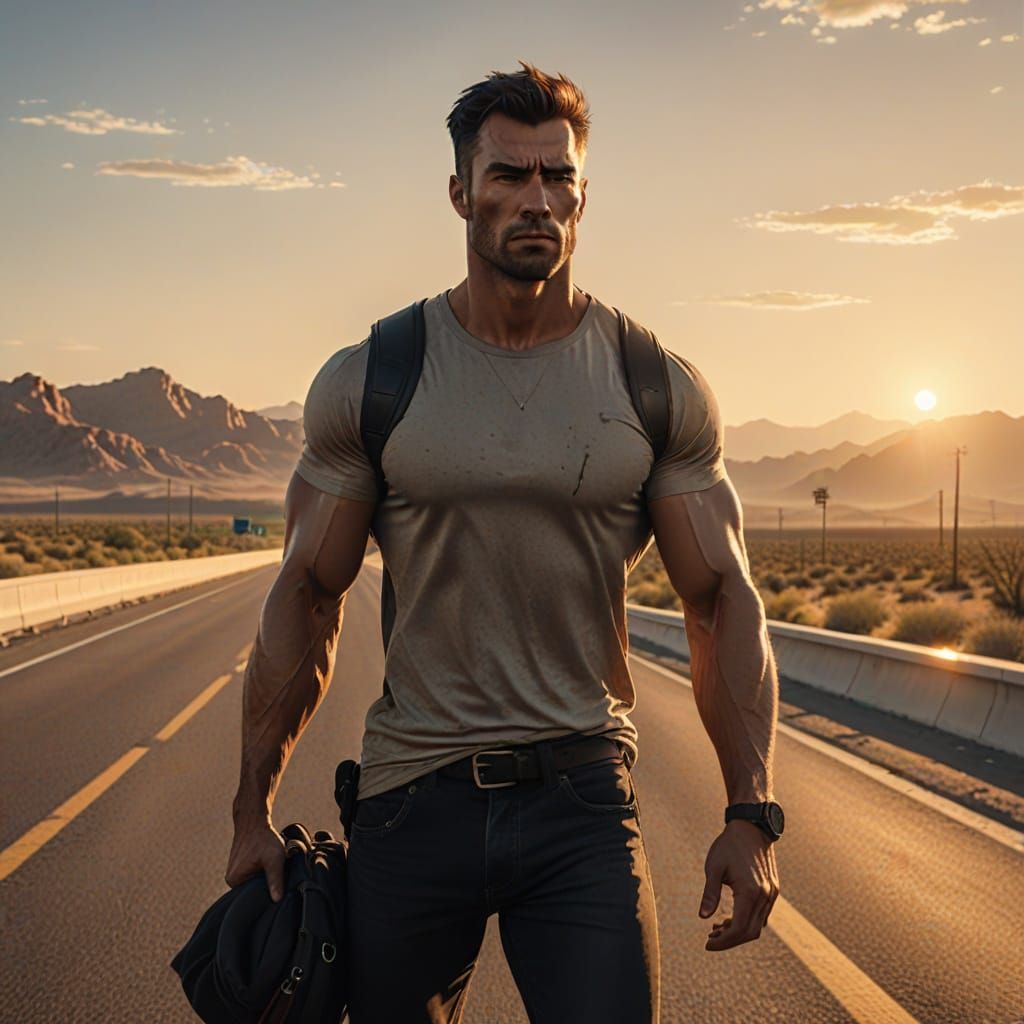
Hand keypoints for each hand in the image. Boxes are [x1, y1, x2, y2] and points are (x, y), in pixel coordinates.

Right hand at [225, 818, 286, 901]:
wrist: (254, 821)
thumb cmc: (263, 838)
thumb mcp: (274, 859)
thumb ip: (275, 879)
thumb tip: (277, 900)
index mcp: (234, 881)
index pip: (253, 896)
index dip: (267, 892)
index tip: (277, 882)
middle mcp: (232, 880)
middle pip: (254, 889)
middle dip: (266, 883)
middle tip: (274, 869)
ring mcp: (235, 873)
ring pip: (255, 881)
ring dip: (264, 875)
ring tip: (268, 864)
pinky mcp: (240, 867)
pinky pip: (253, 874)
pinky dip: (261, 870)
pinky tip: (265, 862)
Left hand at [698, 820, 779, 950]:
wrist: (751, 826)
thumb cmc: (729, 845)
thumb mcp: (713, 867)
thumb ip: (709, 893)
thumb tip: (702, 917)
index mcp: (751, 892)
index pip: (739, 929)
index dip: (724, 941)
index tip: (708, 944)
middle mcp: (765, 896)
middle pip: (750, 932)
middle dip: (730, 940)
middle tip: (710, 939)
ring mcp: (772, 893)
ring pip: (757, 925)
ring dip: (738, 931)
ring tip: (716, 929)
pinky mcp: (773, 889)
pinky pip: (762, 914)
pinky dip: (747, 921)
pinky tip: (730, 918)